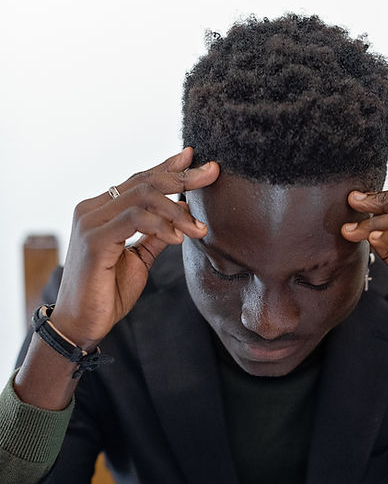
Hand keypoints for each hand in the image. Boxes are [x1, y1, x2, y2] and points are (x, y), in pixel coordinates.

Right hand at [51, 148, 219, 348]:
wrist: (81, 324)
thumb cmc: (107, 292)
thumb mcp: (139, 260)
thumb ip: (155, 236)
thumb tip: (182, 214)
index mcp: (101, 210)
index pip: (139, 180)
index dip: (168, 167)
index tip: (195, 159)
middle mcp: (92, 209)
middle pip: (143, 182)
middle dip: (182, 177)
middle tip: (211, 173)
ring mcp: (90, 222)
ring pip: (141, 196)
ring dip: (177, 210)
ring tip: (198, 228)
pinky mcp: (94, 240)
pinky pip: (134, 219)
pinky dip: (161, 225)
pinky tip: (178, 238)